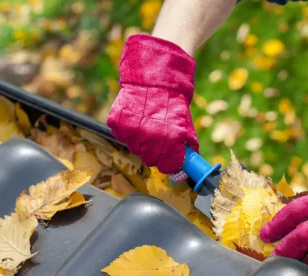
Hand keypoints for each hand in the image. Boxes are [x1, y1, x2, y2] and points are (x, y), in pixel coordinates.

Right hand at [107, 34, 198, 177]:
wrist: (154, 77)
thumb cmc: (172, 102)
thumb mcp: (185, 123)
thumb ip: (188, 145)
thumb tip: (190, 164)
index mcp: (171, 140)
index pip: (167, 166)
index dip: (169, 163)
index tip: (168, 157)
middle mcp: (151, 138)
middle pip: (149, 160)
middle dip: (154, 152)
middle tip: (156, 138)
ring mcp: (132, 131)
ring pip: (134, 149)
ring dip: (140, 141)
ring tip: (146, 124)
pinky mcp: (117, 123)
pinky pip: (121, 136)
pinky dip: (127, 130)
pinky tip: (135, 118)